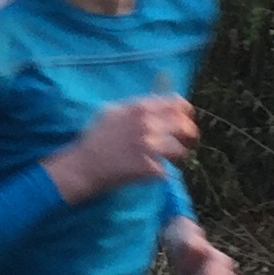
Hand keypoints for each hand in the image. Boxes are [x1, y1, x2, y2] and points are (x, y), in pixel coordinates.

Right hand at [46, 94, 196, 204]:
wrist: (84, 166)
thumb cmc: (96, 138)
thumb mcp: (113, 112)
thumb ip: (136, 106)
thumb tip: (159, 101)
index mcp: (140, 108)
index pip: (176, 104)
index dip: (185, 112)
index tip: (185, 119)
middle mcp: (148, 124)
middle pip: (184, 126)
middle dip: (189, 135)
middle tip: (187, 143)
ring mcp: (150, 147)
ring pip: (180, 151)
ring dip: (178, 157)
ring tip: (173, 161)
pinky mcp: (149, 168)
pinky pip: (167, 171)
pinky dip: (163, 173)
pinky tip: (153, 172)